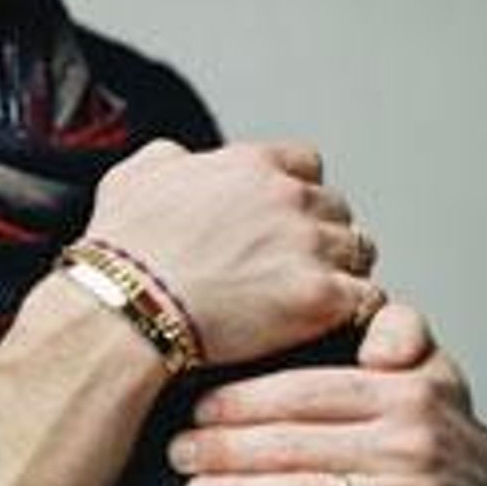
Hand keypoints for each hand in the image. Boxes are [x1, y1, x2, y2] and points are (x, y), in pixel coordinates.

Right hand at [85, 139, 383, 367]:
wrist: (123, 307)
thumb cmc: (120, 252)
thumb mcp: (130, 178)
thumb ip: (167, 158)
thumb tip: (181, 159)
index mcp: (248, 166)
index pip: (306, 164)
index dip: (296, 194)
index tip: (282, 223)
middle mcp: (286, 196)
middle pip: (336, 208)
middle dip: (320, 235)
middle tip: (296, 269)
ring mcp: (307, 246)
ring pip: (358, 251)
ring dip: (341, 273)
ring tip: (313, 302)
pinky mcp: (320, 297)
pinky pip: (367, 298)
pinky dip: (354, 313)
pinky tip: (330, 327)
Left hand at [165, 301, 486, 485]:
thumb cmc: (434, 425)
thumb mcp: (427, 363)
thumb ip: (393, 327)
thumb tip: (363, 301)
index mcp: (402, 388)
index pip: (307, 392)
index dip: (246, 402)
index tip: (195, 407)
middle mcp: (411, 441)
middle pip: (298, 445)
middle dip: (228, 450)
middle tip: (177, 453)